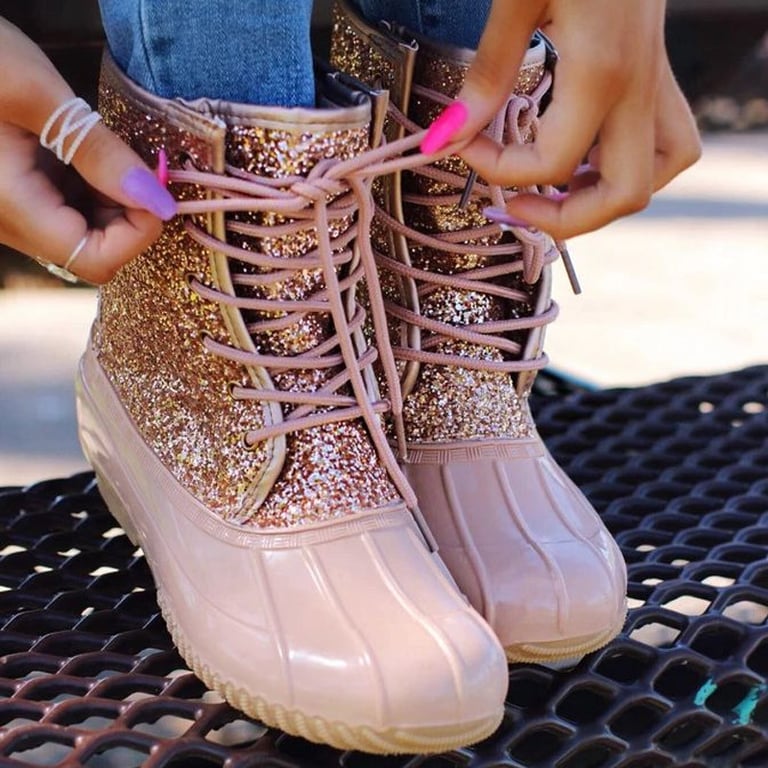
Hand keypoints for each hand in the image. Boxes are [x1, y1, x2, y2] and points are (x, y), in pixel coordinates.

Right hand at [0, 17, 175, 282]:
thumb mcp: (41, 97)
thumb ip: (101, 156)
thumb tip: (160, 203)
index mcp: (11, 207)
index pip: (96, 260)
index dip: (138, 234)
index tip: (155, 189)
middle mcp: (9, 223)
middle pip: (93, 251)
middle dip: (130, 216)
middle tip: (143, 167)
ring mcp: (10, 212)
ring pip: (83, 232)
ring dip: (114, 203)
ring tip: (117, 155)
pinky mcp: (14, 195)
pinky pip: (65, 210)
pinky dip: (93, 191)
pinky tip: (96, 155)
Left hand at [421, 0, 701, 239]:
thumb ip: (487, 75)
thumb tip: (445, 138)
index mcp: (602, 72)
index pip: (552, 164)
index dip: (498, 170)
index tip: (460, 144)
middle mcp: (640, 88)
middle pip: (626, 196)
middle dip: (566, 218)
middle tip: (514, 206)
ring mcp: (656, 83)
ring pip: (654, 175)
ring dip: (601, 196)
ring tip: (550, 187)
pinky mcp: (656, 75)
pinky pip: (662, 144)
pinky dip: (621, 166)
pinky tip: (580, 155)